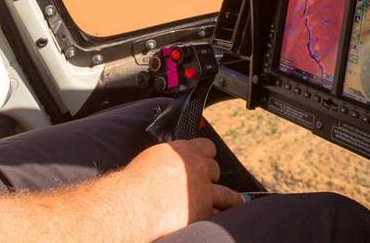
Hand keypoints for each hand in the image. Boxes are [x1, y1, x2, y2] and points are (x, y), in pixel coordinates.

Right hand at [118, 138, 242, 238]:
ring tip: (236, 202)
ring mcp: (204, 192)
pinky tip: (219, 221)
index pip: (207, 147)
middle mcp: (198, 168)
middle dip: (212, 177)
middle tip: (209, 184)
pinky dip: (218, 218)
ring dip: (231, 200)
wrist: (133, 205)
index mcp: (184, 151)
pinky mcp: (204, 213)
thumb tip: (171, 164)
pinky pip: (218, 215)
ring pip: (228, 195)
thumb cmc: (135, 183)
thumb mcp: (153, 159)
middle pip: (215, 170)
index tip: (206, 159)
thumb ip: (170, 159)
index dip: (206, 155)